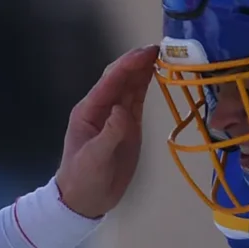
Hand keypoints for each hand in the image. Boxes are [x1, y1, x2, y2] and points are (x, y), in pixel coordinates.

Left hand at [54, 44, 158, 218]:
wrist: (85, 201)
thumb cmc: (83, 179)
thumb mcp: (94, 158)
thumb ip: (109, 134)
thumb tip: (123, 111)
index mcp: (89, 111)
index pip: (111, 81)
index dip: (129, 64)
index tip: (148, 52)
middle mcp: (103, 108)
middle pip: (121, 78)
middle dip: (138, 61)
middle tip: (162, 46)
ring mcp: (116, 116)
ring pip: (131, 86)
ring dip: (145, 69)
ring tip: (165, 53)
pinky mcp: (129, 126)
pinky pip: (137, 100)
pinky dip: (147, 85)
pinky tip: (158, 73)